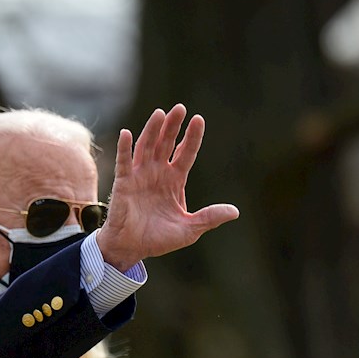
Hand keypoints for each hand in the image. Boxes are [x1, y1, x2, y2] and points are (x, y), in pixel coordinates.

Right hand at [96, 104, 238, 270]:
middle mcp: (158, 173)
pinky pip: (124, 162)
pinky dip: (125, 148)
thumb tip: (235, 212)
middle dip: (173, 126)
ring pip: (146, 147)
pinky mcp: (123, 183)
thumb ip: (209, 218)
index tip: (199, 119)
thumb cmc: (159, 239)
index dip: (192, 137)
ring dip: (152, 130)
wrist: (132, 249)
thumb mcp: (190, 230)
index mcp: (175, 181)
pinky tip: (127, 133)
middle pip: (167, 143)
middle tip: (180, 108)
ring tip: (160, 113)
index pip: (186, 153)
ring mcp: (139, 176)